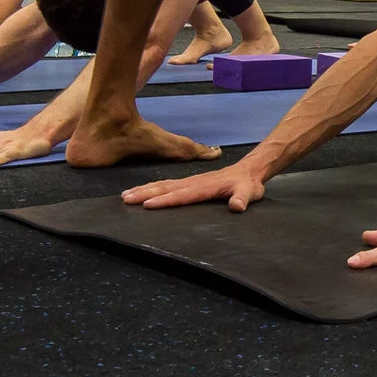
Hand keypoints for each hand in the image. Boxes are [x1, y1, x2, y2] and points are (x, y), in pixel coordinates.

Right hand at [122, 165, 268, 211]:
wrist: (248, 170)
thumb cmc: (248, 184)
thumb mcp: (250, 192)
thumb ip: (243, 198)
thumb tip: (236, 206)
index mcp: (205, 186)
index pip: (182, 195)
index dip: (165, 200)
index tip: (148, 205)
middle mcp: (193, 182)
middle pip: (165, 187)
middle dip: (145, 193)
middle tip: (126, 200)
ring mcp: (190, 180)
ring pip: (163, 184)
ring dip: (144, 189)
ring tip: (125, 196)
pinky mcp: (188, 181)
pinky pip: (166, 184)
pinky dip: (151, 186)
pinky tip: (141, 191)